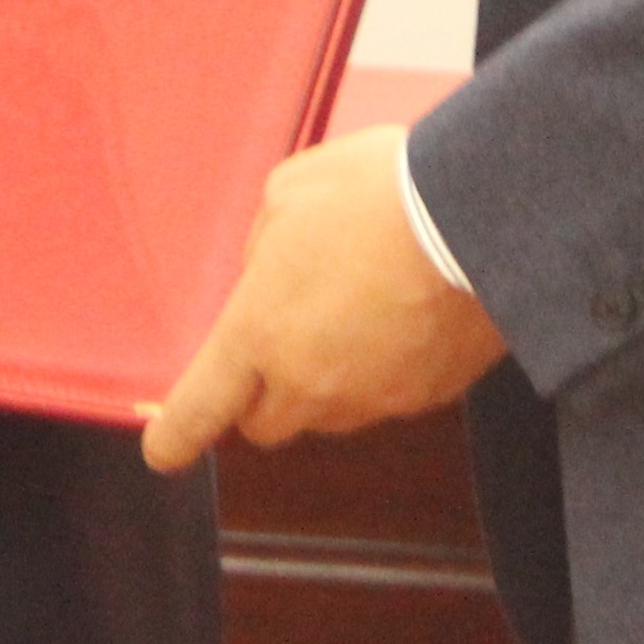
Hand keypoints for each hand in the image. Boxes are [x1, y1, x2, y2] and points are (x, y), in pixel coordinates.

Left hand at [144, 127, 504, 471]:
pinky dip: (387, 367)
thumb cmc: (374, 193)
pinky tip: (406, 310)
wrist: (479, 216)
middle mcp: (309, 383)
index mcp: (257, 333)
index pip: (200, 410)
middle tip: (282, 339)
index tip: (164, 450)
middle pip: (265, 423)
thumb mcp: (289, 192)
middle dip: (261, 393)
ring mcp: (372, 398)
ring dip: (328, 378)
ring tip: (359, 303)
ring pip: (330, 412)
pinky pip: (388, 397)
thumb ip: (261, 244)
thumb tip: (266, 272)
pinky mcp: (427, 397)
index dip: (176, 436)